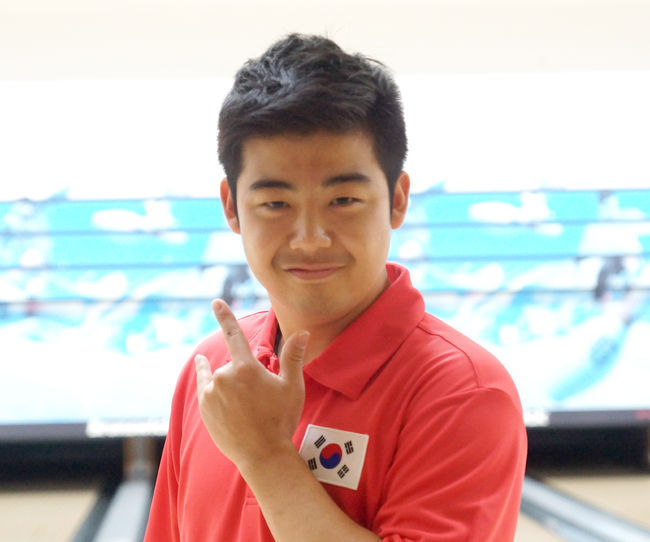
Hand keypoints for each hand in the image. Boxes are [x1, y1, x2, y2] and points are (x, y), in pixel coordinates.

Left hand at [194, 299, 309, 468]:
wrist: (262, 454)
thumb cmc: (281, 419)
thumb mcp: (292, 387)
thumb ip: (292, 357)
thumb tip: (303, 332)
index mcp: (245, 368)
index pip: (234, 335)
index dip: (225, 316)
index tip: (215, 302)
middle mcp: (223, 377)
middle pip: (234, 366)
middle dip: (244, 377)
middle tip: (260, 401)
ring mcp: (210, 393)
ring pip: (220, 379)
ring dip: (229, 386)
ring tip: (245, 409)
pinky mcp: (203, 407)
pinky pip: (208, 391)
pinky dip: (216, 392)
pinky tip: (227, 405)